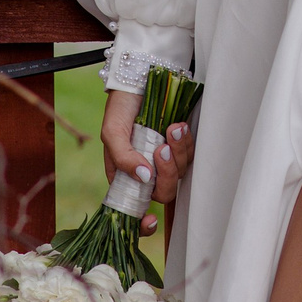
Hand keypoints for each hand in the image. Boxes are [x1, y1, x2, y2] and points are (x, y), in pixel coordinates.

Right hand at [99, 89, 197, 233]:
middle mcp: (146, 173)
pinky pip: (189, 155)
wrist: (141, 78)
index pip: (133, 209)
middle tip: (162, 149)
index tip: (150, 219)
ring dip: (178, 152)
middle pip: (163, 192)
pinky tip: (178, 126)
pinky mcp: (179, 147)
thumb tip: (143, 178)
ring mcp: (163, 161)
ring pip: (179, 173)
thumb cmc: (121, 108)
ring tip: (172, 128)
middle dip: (167, 173)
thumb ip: (123, 158)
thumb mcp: (112, 132)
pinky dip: (185, 142)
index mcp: (124, 177)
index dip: (142, 224)